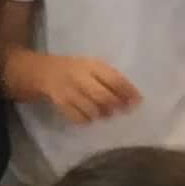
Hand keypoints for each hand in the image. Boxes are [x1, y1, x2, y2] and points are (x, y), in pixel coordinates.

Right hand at [21, 51, 139, 125]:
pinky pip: (77, 117)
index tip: (138, 101)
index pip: (113, 79)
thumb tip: (130, 97)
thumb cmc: (77, 69)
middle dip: (115, 105)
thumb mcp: (93, 66)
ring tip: (106, 114)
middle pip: (102, 96)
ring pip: (90, 109)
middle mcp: (80, 77)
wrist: (46, 71)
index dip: (127, 91)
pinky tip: (90, 117)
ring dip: (102, 114)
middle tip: (122, 111)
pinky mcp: (60, 102)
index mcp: (92, 65)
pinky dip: (86, 120)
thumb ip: (110, 78)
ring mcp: (69, 91)